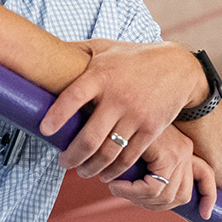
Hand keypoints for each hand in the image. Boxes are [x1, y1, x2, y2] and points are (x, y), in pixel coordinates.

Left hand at [41, 40, 203, 179]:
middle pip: (90, 138)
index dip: (58, 115)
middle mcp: (118, 97)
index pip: (74, 96)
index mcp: (101, 75)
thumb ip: (77, 51)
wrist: (178, 68)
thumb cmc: (133, 58)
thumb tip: (43, 51)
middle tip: (63, 162)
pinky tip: (105, 174)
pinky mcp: (151, 129)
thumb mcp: (105, 47)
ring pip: (108, 153)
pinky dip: (115, 171)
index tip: (45, 130)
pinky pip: (129, 157)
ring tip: (82, 171)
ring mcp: (136, 115)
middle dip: (72, 156)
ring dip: (91, 168)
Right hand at [107, 128, 218, 217]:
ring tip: (118, 189)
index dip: (209, 197)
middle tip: (130, 196)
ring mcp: (180, 152)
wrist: (118, 101)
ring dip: (138, 199)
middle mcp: (186, 151)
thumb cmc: (120, 126)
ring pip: (166, 197)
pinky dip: (132, 193)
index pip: (205, 177)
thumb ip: (143, 168)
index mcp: (183, 149)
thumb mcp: (137, 149)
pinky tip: (116, 185)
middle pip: (182, 196)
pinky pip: (153, 189)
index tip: (205, 215)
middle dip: (155, 205)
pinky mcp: (168, 154)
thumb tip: (141, 197)